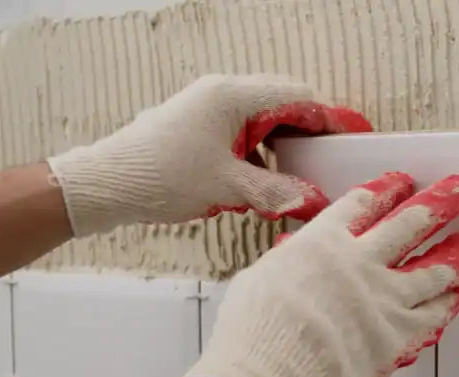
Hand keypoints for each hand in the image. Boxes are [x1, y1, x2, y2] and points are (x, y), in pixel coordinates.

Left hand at [47, 73, 371, 236]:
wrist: (106, 185)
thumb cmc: (160, 176)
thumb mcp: (230, 188)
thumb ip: (279, 192)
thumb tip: (315, 200)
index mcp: (232, 97)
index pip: (297, 98)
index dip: (328, 120)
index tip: (351, 138)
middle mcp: (221, 94)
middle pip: (282, 104)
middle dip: (308, 132)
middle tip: (330, 160)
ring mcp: (207, 108)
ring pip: (262, 119)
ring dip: (283, 145)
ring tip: (300, 176)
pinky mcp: (198, 127)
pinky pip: (242, 132)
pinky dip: (260, 152)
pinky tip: (264, 181)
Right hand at [179, 172, 458, 376]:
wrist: (271, 374)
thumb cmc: (257, 336)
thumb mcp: (261, 280)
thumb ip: (289, 266)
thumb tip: (293, 260)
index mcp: (322, 242)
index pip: (362, 204)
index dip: (386, 190)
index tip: (401, 181)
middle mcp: (360, 262)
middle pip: (411, 222)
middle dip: (440, 202)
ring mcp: (385, 297)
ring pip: (435, 267)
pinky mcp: (399, 334)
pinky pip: (435, 313)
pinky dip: (450, 301)